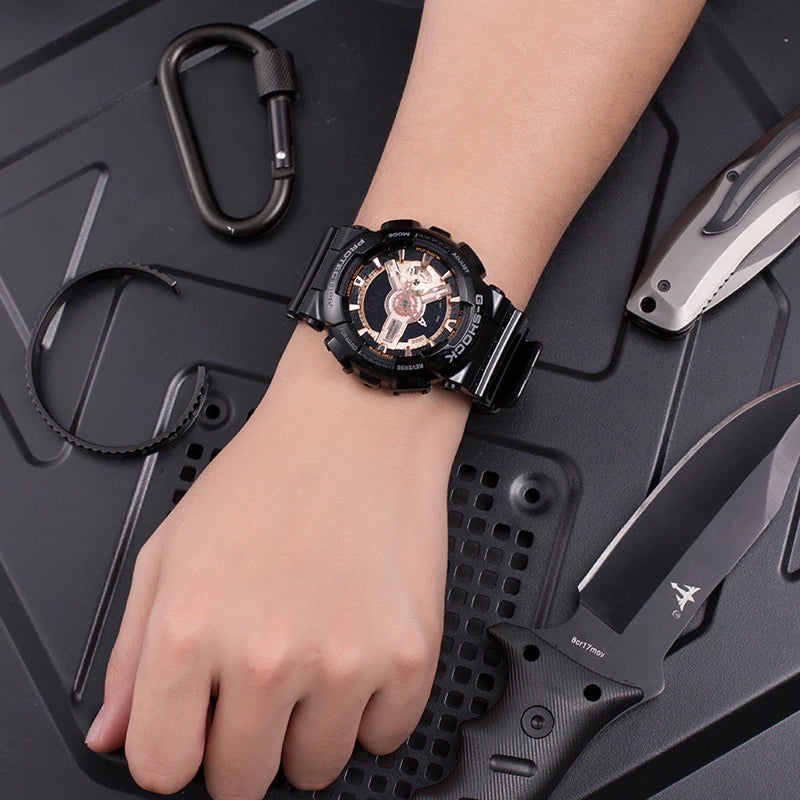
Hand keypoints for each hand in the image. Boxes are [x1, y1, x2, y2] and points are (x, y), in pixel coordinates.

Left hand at [84, 322, 470, 798]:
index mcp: (190, 631)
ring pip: (317, 769)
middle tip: (261, 685)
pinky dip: (371, 710)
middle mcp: (265, 656)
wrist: (356, 424)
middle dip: (244, 744)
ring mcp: (343, 660)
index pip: (161, 768)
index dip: (175, 750)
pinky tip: (358, 652)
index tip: (195, 729)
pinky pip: (386, 737)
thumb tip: (115, 733)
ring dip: (310, 729)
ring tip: (314, 658)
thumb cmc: (267, 475)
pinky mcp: (409, 654)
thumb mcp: (171, 547)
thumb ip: (131, 653)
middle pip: (242, 781)